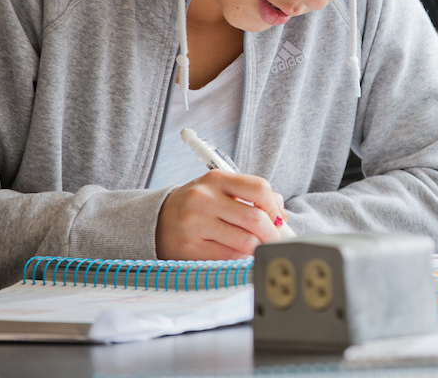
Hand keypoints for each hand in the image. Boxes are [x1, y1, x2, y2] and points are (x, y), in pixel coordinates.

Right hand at [156, 171, 288, 259]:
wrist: (157, 220)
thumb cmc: (198, 204)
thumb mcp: (220, 189)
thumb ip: (252, 196)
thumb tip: (280, 216)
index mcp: (216, 179)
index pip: (258, 188)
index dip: (274, 206)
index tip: (277, 218)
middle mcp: (204, 199)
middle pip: (254, 219)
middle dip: (271, 233)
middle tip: (275, 240)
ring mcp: (195, 225)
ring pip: (244, 241)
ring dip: (258, 247)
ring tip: (258, 247)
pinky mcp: (189, 249)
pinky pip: (228, 257)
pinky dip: (240, 258)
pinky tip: (239, 254)